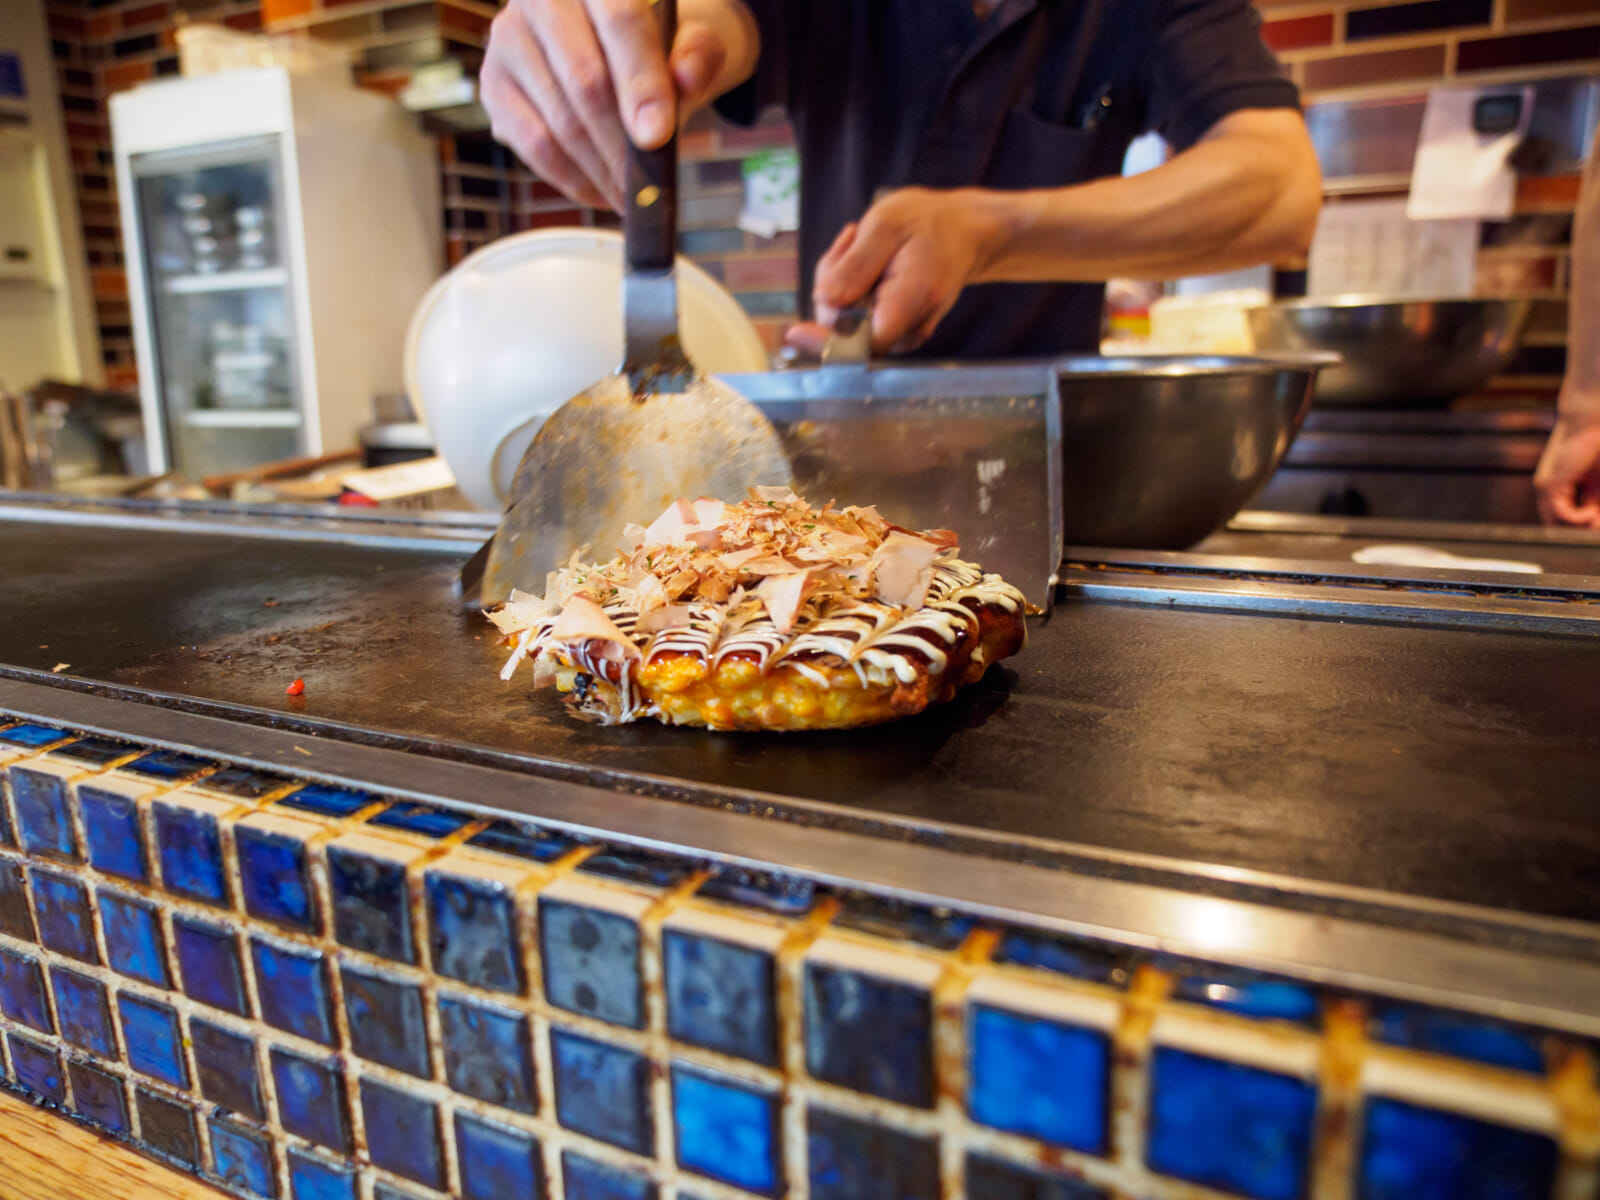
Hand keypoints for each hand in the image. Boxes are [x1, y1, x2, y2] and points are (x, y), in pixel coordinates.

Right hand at [480, 0, 732, 210]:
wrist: (615, 40)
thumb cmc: (657, 43)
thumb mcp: (691, 40)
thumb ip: (697, 56)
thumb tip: (685, 79)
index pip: (620, 22)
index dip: (641, 83)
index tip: (657, 137)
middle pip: (584, 80)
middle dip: (621, 145)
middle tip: (648, 186)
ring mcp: (509, 40)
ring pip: (557, 121)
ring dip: (599, 171)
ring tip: (630, 196)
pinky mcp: (493, 84)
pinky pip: (532, 144)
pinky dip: (571, 178)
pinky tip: (599, 190)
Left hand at [799, 188, 1010, 354]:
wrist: (962, 232)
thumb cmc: (928, 223)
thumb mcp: (887, 226)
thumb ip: (855, 266)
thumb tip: (824, 302)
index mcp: (911, 302)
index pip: (863, 343)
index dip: (826, 339)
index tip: (795, 332)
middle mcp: (908, 329)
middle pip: (844, 328)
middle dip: (832, 285)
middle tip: (851, 240)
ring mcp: (900, 334)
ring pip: (844, 322)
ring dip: (839, 282)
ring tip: (861, 243)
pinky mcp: (890, 330)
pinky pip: (852, 317)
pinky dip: (848, 287)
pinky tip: (865, 260)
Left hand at [1534, 405, 1599, 526]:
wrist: (1591, 419)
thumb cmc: (1597, 446)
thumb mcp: (1597, 484)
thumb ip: (1594, 503)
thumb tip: (1593, 525)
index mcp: (1559, 490)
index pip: (1562, 521)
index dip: (1579, 529)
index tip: (1592, 529)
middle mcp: (1548, 491)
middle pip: (1557, 527)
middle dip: (1579, 533)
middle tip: (1594, 527)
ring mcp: (1546, 488)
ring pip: (1556, 525)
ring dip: (1581, 529)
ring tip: (1596, 519)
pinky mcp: (1549, 484)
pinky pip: (1561, 514)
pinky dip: (1578, 519)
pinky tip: (1592, 513)